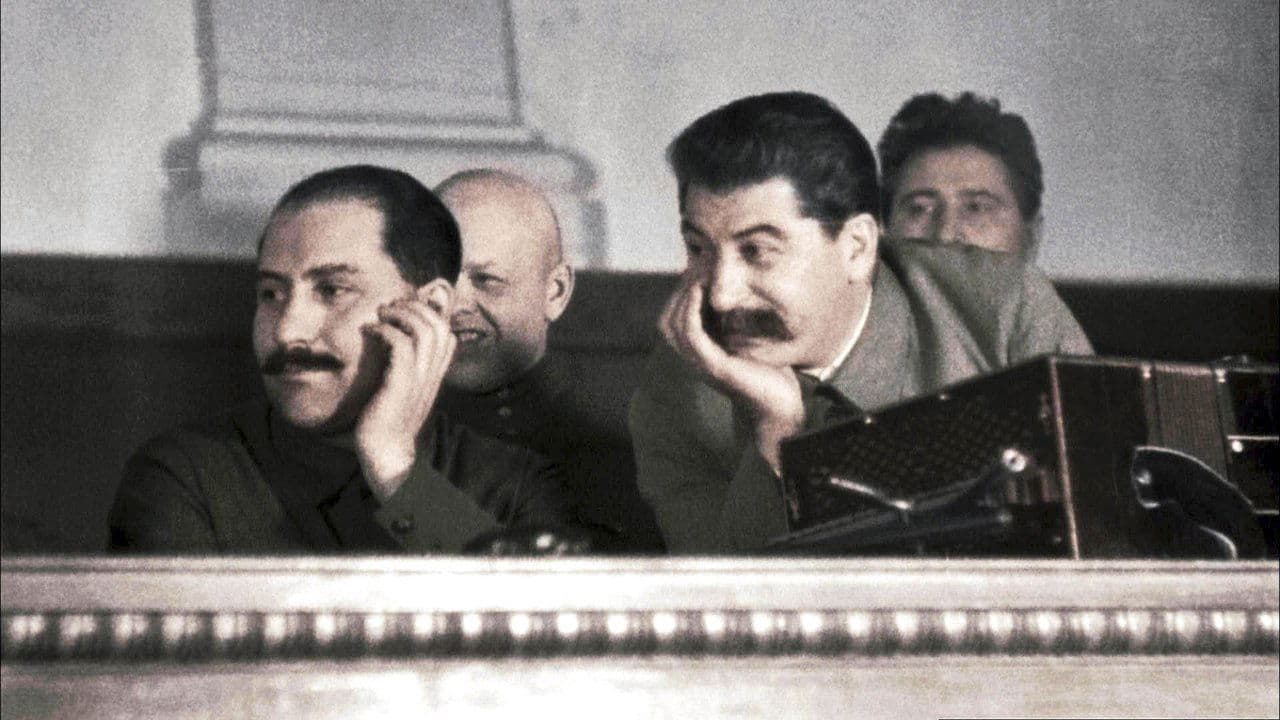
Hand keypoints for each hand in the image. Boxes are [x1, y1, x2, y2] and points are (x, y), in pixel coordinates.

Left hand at [354, 285, 455, 499]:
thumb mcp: (402, 392)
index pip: (447, 335)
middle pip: (439, 325)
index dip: (428, 315)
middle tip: (389, 308)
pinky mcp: (402, 383)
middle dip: (414, 307)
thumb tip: (391, 347)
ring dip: (400, 314)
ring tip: (381, 314)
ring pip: (425, 329)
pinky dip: (385, 330)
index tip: (402, 313)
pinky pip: (401, 344)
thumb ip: (404, 372)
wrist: (387, 455)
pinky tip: (370, 331)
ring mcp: (420, 378)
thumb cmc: (387, 424)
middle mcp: (432, 374)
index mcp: (435, 376)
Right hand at [658, 277, 803, 471]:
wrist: (782, 405)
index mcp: (699, 353)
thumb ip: (738, 321)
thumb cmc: (770, 372)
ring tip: (697, 275)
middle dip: (677, 292)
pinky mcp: (713, 367)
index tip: (696, 269)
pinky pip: (691, 335)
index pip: (673, 319)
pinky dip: (691, 310)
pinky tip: (699, 292)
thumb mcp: (750, 340)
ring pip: (673, 326)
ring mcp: (701, 365)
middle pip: (667, 320)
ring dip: (683, 297)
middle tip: (695, 268)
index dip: (679, 294)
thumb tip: (736, 294)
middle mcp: (694, 360)